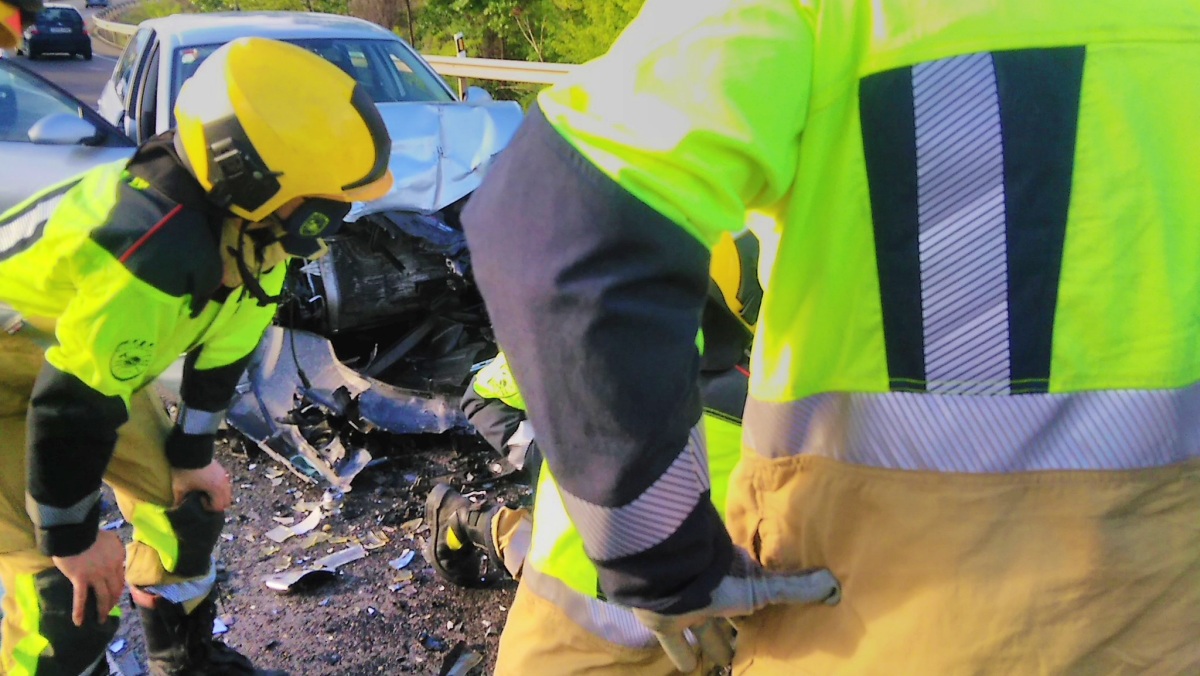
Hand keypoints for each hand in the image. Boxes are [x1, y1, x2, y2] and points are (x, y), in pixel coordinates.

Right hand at [51, 530, 124, 626]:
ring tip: (100, 620)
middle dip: (113, 602)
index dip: (119, 588)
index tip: (115, 594)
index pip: (122, 578)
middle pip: (115, 590)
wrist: (75, 532)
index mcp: (118, 558)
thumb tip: (118, 557)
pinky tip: (78, 622)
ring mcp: (96, 575)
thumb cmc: (89, 533)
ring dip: (102, 610)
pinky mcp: (80, 579)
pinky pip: (81, 598)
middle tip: (109, 610)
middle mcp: (110, 569)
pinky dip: (79, 611)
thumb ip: (115, 548)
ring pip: (103, 597)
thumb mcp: (110, 539)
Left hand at [171, 460, 231, 510]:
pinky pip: (223, 483)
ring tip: (203, 490)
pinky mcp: (221, 468)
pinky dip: (217, 486)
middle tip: (202, 499)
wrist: (190, 449)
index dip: (208, 507)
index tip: (198, 501)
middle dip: (215, 502)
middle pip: (225, 500)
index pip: (219, 507)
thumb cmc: (187, 470)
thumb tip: (175, 508)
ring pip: (225, 491)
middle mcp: (224, 483)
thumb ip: (178, 500)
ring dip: (216, 494)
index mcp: (217, 489)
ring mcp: (223, 475)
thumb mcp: (179, 487)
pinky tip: (204, 482)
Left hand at [631, 547, 840, 671]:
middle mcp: (713, 595)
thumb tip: (836, 585)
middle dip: (735, 631)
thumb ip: (796, 589)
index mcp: (738, 583)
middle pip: (727, 618)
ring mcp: (688, 608)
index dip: (757, 614)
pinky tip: (689, 669)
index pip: (751, 603)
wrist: (674, 574)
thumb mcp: (764, 587)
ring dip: (711, 644)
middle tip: (744, 649)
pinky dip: (682, 655)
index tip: (766, 626)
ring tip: (723, 662)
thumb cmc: (723, 579)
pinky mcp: (665, 622)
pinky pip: (675, 642)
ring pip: (703, 630)